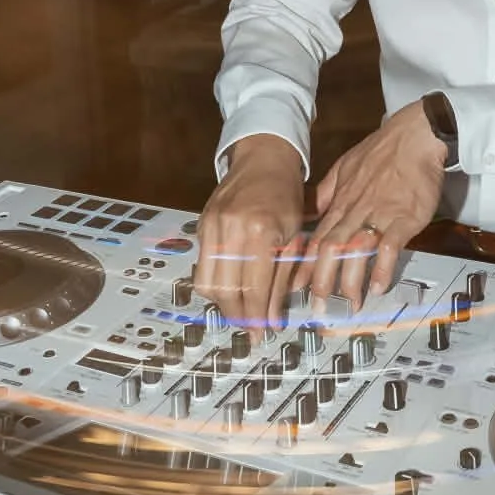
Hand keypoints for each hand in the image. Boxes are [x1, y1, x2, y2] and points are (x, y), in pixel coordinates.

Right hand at [193, 135, 305, 337]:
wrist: (262, 160)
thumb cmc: (286, 197)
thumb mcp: (293, 237)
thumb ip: (281, 279)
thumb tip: (272, 319)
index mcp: (261, 232)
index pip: (253, 289)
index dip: (257, 317)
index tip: (263, 334)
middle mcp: (231, 230)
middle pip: (226, 291)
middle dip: (239, 316)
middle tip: (251, 328)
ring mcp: (211, 227)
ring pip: (207, 283)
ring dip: (223, 303)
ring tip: (240, 309)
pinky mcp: (200, 225)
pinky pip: (201, 266)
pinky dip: (214, 283)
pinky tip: (230, 286)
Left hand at [301, 101, 445, 312]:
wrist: (415, 135)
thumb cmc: (383, 150)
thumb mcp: (346, 165)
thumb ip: (329, 190)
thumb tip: (315, 209)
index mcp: (340, 202)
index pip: (316, 239)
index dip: (303, 266)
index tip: (293, 288)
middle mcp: (354, 211)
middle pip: (330, 249)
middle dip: (321, 281)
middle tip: (318, 307)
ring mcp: (378, 214)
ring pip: (355, 250)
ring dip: (350, 280)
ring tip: (350, 304)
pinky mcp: (403, 217)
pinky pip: (389, 246)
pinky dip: (382, 267)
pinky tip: (379, 286)